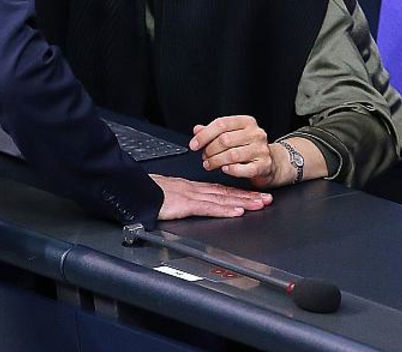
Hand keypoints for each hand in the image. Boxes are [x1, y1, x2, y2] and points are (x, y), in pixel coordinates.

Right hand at [151, 174, 271, 219]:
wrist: (134, 190)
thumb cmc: (147, 193)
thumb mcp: (167, 195)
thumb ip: (178, 199)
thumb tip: (184, 204)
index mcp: (191, 189)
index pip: (219, 191)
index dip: (238, 193)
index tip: (253, 196)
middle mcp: (195, 190)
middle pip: (226, 193)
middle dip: (248, 196)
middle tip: (267, 199)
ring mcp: (192, 196)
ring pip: (223, 199)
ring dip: (244, 201)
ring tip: (260, 204)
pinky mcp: (186, 204)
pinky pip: (209, 207)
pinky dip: (225, 209)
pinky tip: (237, 211)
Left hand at [189, 115, 282, 188]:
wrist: (271, 162)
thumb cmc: (248, 147)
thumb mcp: (232, 134)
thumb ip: (214, 132)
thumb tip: (197, 129)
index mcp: (247, 122)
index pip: (221, 124)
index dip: (204, 135)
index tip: (194, 144)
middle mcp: (256, 134)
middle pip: (225, 140)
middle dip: (209, 150)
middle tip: (204, 157)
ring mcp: (261, 149)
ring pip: (232, 155)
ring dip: (216, 161)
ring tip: (209, 164)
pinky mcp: (264, 165)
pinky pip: (243, 169)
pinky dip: (231, 170)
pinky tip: (224, 169)